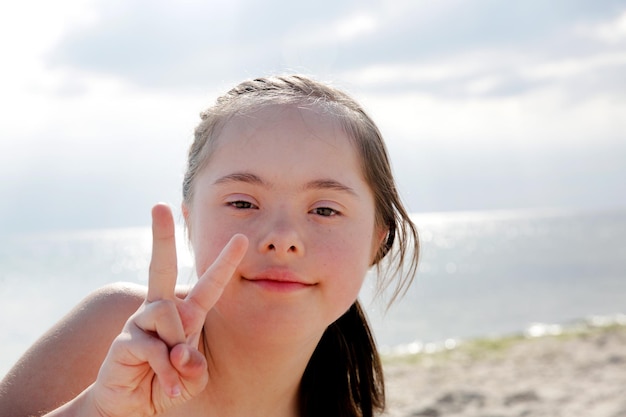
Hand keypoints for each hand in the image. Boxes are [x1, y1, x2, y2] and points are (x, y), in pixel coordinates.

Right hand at [89, 204, 247, 416]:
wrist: (132, 406)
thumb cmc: (166, 385)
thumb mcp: (192, 379)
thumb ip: (194, 366)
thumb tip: (179, 351)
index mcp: (186, 314)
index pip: (208, 285)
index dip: (226, 262)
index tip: (241, 237)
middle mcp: (161, 310)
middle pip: (162, 266)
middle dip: (161, 236)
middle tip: (159, 205)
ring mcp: (140, 323)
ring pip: (169, 314)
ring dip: (178, 348)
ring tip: (173, 372)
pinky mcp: (125, 341)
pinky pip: (154, 347)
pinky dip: (166, 371)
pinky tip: (165, 386)